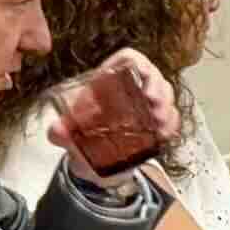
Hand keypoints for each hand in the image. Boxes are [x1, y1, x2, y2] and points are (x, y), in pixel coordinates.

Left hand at [47, 49, 181, 173]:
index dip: (138, 63)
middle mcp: (131, 90)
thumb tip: (58, 130)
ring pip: (166, 95)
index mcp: (109, 82)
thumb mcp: (65, 137)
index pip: (129, 59)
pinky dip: (172, 125)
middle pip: (153, 76)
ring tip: (159, 123)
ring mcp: (146, 107)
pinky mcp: (155, 126)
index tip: (141, 77)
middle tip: (155, 106)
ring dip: (167, 108)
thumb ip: (58, 132)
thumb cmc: (80, 144)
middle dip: (158, 89)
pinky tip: (165, 135)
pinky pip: (172, 118)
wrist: (94, 169)